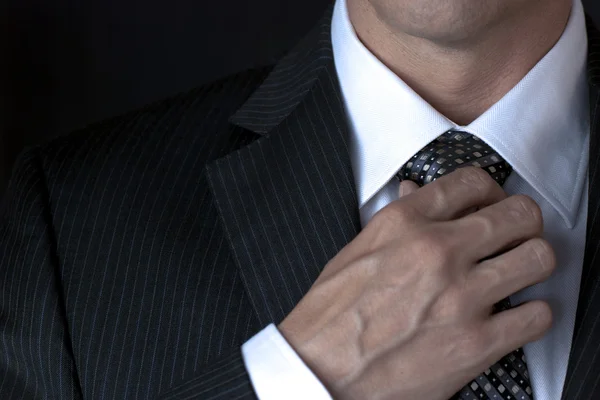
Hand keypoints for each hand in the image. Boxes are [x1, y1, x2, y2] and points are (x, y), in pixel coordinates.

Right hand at [278, 167, 554, 399]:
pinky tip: (513, 315)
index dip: (493, 191)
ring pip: (538, 258)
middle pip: (518, 214)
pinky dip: (532, 314)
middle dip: (522, 223)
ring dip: (532, 264)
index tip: (493, 204)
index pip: (472, 182)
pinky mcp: (476, 343)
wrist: (320, 373)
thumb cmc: (330, 316)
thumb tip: (417, 194)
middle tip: (513, 237)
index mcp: (403, 224)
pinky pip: (537, 316)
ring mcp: (460, 296)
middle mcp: (436, 251)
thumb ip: (395, 221)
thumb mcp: (357, 252)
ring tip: (516, 273)